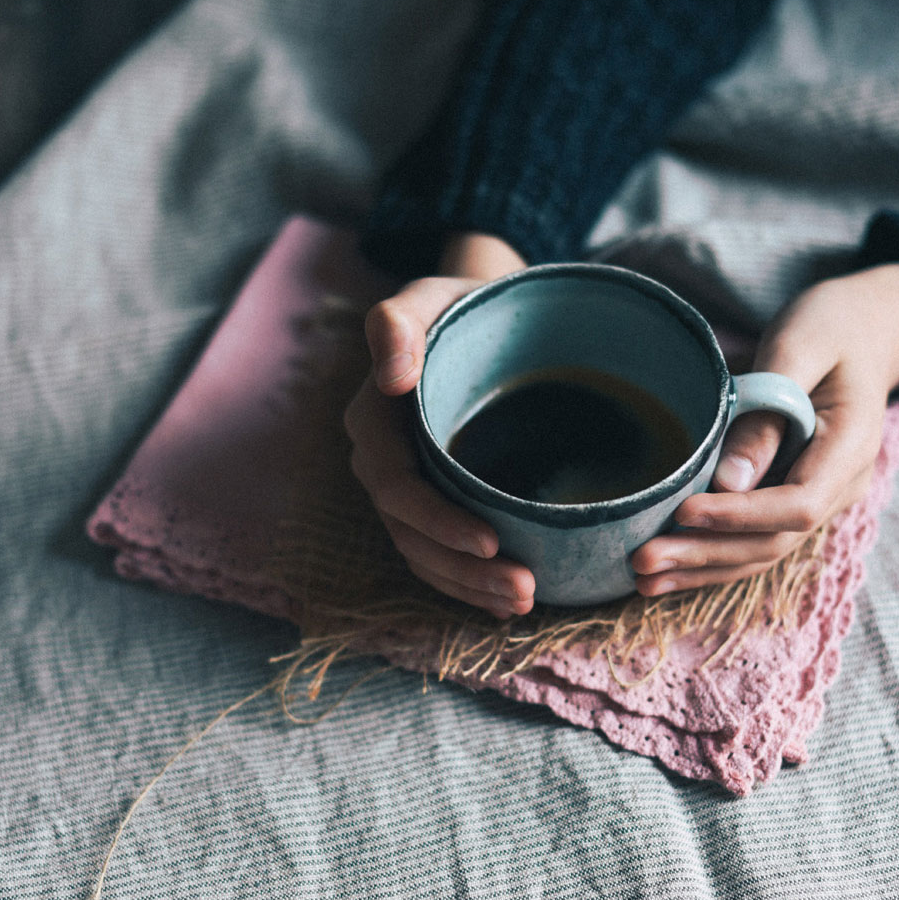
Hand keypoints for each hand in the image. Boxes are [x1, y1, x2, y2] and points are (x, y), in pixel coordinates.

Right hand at [344, 233, 536, 616]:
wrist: (481, 319)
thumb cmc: (460, 306)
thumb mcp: (432, 297)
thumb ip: (400, 322)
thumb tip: (391, 374)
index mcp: (375, 421)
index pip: (395, 487)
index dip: (438, 522)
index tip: (491, 543)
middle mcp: (382, 462)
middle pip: (411, 533)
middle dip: (462, 571)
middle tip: (523, 590)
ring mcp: (406, 488)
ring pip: (425, 554)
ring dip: (469, 587)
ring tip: (523, 602)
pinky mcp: (432, 502)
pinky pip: (438, 555)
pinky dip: (468, 582)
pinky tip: (507, 600)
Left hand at [632, 263, 898, 594]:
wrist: (861, 329)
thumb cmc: (828, 326)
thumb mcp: (798, 349)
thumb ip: (766, 414)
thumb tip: (729, 483)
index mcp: (849, 449)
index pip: (796, 505)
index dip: (739, 516)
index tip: (684, 512)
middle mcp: (839, 486)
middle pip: (772, 541)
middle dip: (705, 554)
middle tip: (643, 560)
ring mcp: (816, 498)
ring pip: (759, 551)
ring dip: (699, 568)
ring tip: (642, 579)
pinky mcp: (788, 500)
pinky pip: (750, 539)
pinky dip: (707, 557)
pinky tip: (664, 572)